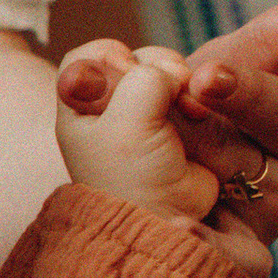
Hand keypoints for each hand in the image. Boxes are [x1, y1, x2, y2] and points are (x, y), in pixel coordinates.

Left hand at [53, 43, 221, 225]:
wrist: (167, 219)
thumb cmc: (131, 178)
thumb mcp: (126, 122)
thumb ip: (143, 80)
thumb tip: (173, 73)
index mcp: (80, 106)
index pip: (87, 58)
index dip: (110, 58)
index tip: (127, 77)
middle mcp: (110, 106)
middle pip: (134, 58)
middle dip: (155, 68)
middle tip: (167, 94)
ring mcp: (146, 112)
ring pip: (166, 71)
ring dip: (180, 81)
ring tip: (186, 109)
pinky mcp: (179, 120)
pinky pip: (190, 90)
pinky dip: (196, 95)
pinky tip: (197, 113)